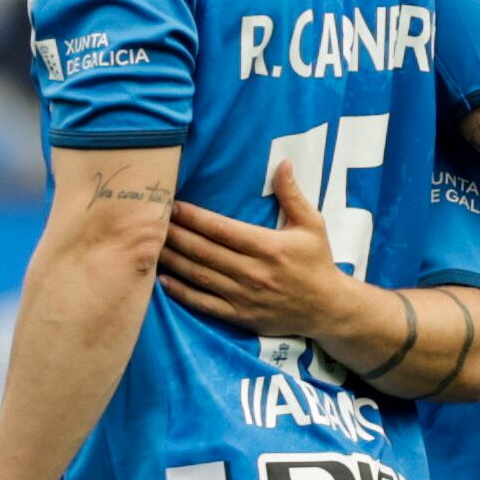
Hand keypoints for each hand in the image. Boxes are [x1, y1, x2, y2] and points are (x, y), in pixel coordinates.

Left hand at [158, 159, 343, 335]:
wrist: (328, 308)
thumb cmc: (317, 262)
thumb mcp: (312, 224)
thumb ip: (293, 195)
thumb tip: (283, 163)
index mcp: (268, 247)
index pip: (221, 229)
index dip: (194, 217)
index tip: (173, 205)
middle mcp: (253, 272)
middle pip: (204, 251)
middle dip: (176, 235)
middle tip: (152, 222)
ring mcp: (244, 297)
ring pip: (200, 276)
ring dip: (173, 261)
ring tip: (151, 246)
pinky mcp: (240, 316)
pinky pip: (204, 304)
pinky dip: (182, 293)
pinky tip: (163, 281)